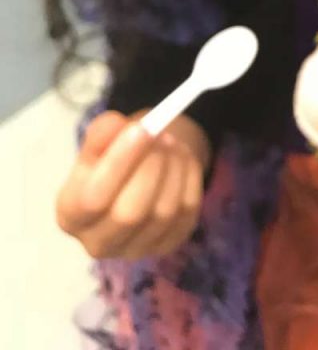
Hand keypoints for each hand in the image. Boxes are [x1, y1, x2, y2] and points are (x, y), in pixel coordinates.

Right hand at [56, 111, 207, 260]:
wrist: (135, 174)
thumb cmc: (109, 159)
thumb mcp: (98, 143)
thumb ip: (100, 134)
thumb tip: (114, 125)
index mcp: (72, 216)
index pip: (93, 199)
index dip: (119, 162)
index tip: (142, 129)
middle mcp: (99, 242)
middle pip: (129, 214)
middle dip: (150, 167)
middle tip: (161, 134)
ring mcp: (136, 249)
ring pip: (163, 212)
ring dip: (173, 168)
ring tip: (169, 142)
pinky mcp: (168, 243)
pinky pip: (187, 211)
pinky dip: (189, 177)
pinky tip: (181, 158)